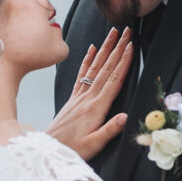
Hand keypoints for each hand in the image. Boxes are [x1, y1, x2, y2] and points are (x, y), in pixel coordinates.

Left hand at [46, 27, 133, 160]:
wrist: (49, 149)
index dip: (124, 62)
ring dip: (105, 49)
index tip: (132, 46)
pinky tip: (92, 48)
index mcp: (96, 108)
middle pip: (106, 68)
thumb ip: (109, 131)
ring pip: (95, 67)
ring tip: (113, 33)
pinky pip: (82, 74)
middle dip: (117, 48)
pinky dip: (88, 59)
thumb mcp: (93, 145)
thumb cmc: (72, 149)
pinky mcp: (73, 98)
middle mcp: (88, 98)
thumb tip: (126, 117)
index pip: (113, 80)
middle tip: (128, 31)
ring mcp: (79, 96)